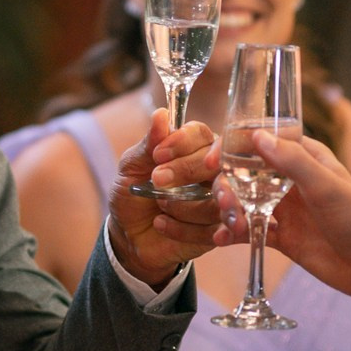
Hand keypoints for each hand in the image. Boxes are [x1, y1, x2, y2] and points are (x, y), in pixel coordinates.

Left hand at [107, 108, 221, 287]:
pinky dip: (186, 230)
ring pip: (217, 197)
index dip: (183, 142)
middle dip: (185, 171)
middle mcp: (212, 170)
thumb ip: (148, 144)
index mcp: (193, 147)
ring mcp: (220, 199)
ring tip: (159, 209)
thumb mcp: (131, 168)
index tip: (157, 155)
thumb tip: (160, 115)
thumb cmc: (132, 194)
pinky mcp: (222, 228)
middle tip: (157, 182)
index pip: (201, 134)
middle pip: (216, 162)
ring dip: (182, 205)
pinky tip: (164, 226)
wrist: (129, 235)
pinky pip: (215, 228)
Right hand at [213, 130, 350, 316]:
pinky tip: (222, 240)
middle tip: (227, 204)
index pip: (261, 142)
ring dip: (230, 210)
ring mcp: (287, 210)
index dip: (233, 148)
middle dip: (228, 185)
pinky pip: (252, 231)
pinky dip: (235, 234)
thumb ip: (291, 161)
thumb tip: (256, 136)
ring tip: (230, 226)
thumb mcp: (326, 186)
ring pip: (245, 203)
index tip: (213, 161)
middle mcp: (292, 181)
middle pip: (246, 174)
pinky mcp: (285, 238)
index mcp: (305, 158)